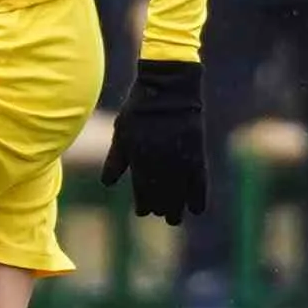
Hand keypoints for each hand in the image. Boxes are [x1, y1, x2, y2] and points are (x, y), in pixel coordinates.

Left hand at [100, 59, 207, 223]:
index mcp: (139, 159)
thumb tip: (107, 184)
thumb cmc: (140, 110)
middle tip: (161, 214)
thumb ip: (115, 160)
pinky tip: (198, 210)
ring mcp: (179, 160)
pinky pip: (200, 182)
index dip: (143, 204)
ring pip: (179, 194)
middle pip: (162, 197)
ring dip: (177, 208)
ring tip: (174, 218)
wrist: (168, 89)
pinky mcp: (197, 154)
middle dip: (160, 208)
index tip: (143, 211)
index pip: (142, 192)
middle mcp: (160, 164)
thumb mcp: (122, 133)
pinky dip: (199, 197)